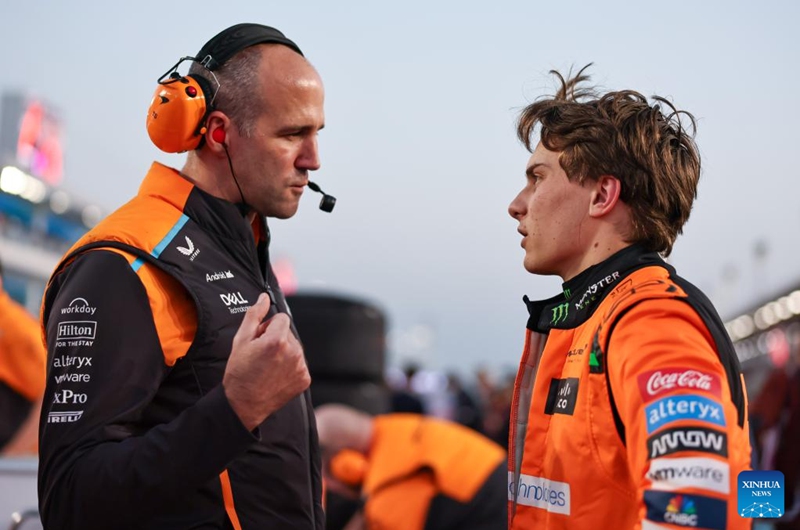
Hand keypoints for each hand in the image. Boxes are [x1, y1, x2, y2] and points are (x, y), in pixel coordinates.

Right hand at [223, 293, 310, 429]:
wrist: (243, 404)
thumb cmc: (239, 372)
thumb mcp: (241, 340)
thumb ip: (255, 314)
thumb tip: (264, 297)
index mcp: (278, 340)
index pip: (281, 318)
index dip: (268, 327)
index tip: (259, 339)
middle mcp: (294, 352)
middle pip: (288, 333)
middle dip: (276, 339)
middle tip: (261, 355)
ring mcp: (301, 367)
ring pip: (295, 347)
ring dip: (284, 352)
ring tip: (268, 366)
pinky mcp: (305, 379)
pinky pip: (299, 363)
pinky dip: (290, 366)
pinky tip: (276, 374)